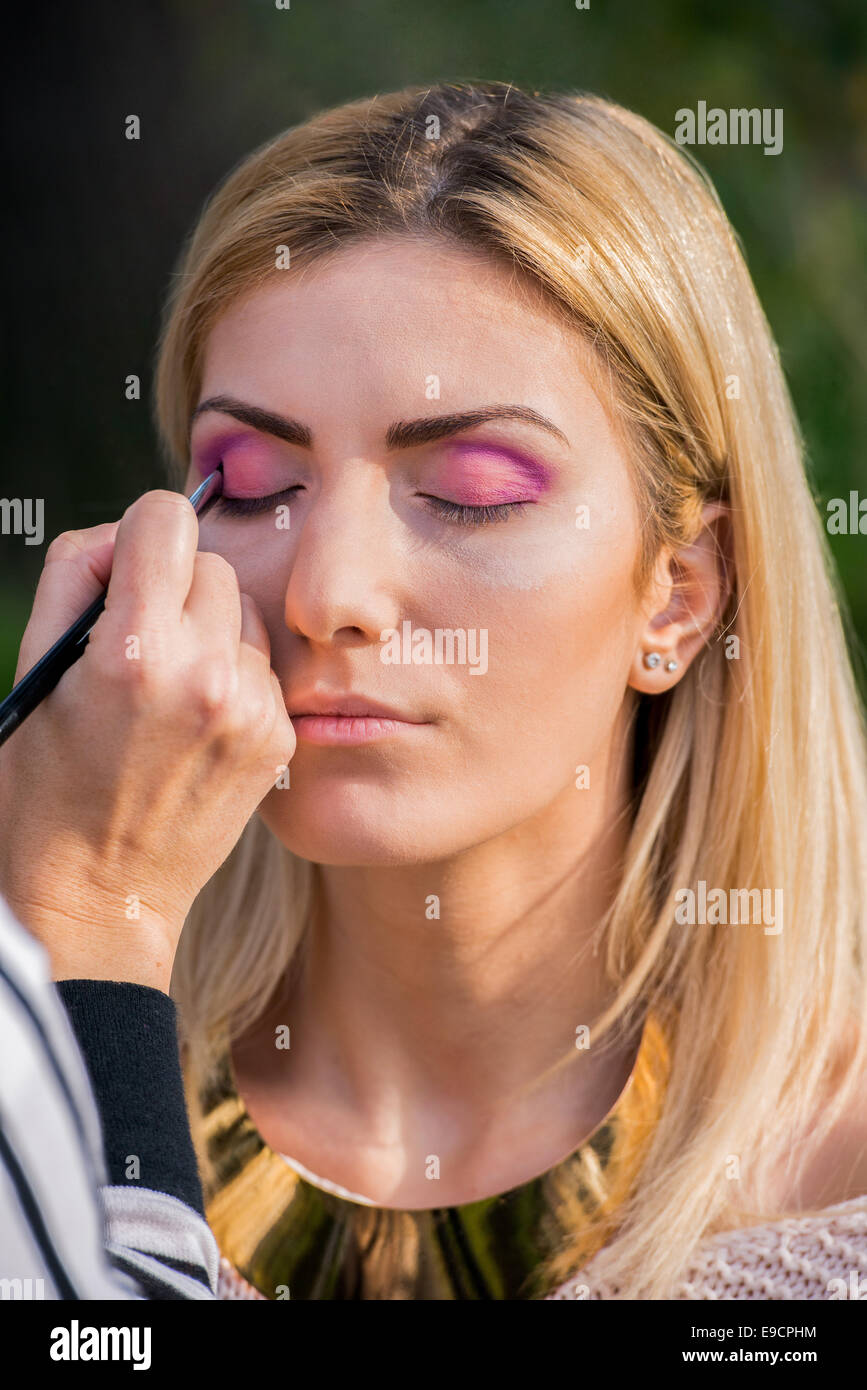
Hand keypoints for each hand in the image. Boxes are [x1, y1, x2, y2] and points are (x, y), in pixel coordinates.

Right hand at [0, 491, 294, 991]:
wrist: (102, 893)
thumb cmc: (48, 780)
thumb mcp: (37, 669)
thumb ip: (79, 575)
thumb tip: (128, 533)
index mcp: (135, 652)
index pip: (166, 517)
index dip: (139, 535)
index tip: (128, 571)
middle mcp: (206, 674)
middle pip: (213, 562)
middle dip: (174, 586)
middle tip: (140, 642)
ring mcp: (252, 709)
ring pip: (246, 611)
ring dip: (210, 629)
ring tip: (169, 688)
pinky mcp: (279, 737)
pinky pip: (263, 664)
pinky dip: (234, 675)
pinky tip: (197, 721)